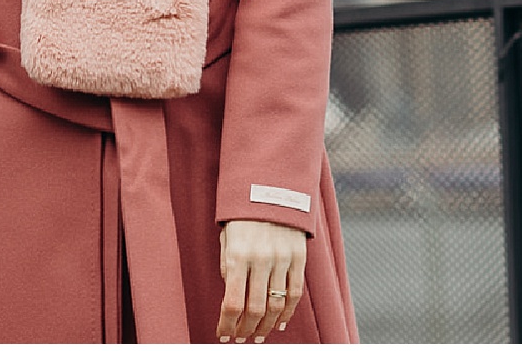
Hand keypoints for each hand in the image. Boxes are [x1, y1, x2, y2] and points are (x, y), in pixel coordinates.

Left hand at [217, 218, 305, 341]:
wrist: (271, 185)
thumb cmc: (243, 213)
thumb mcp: (227, 236)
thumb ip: (228, 267)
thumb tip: (230, 298)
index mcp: (238, 253)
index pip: (232, 303)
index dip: (227, 324)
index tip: (223, 334)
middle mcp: (260, 258)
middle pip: (254, 309)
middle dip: (246, 329)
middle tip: (241, 337)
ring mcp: (282, 258)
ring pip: (275, 306)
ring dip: (265, 326)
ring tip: (258, 335)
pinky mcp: (298, 257)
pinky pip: (295, 293)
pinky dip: (287, 312)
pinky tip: (279, 322)